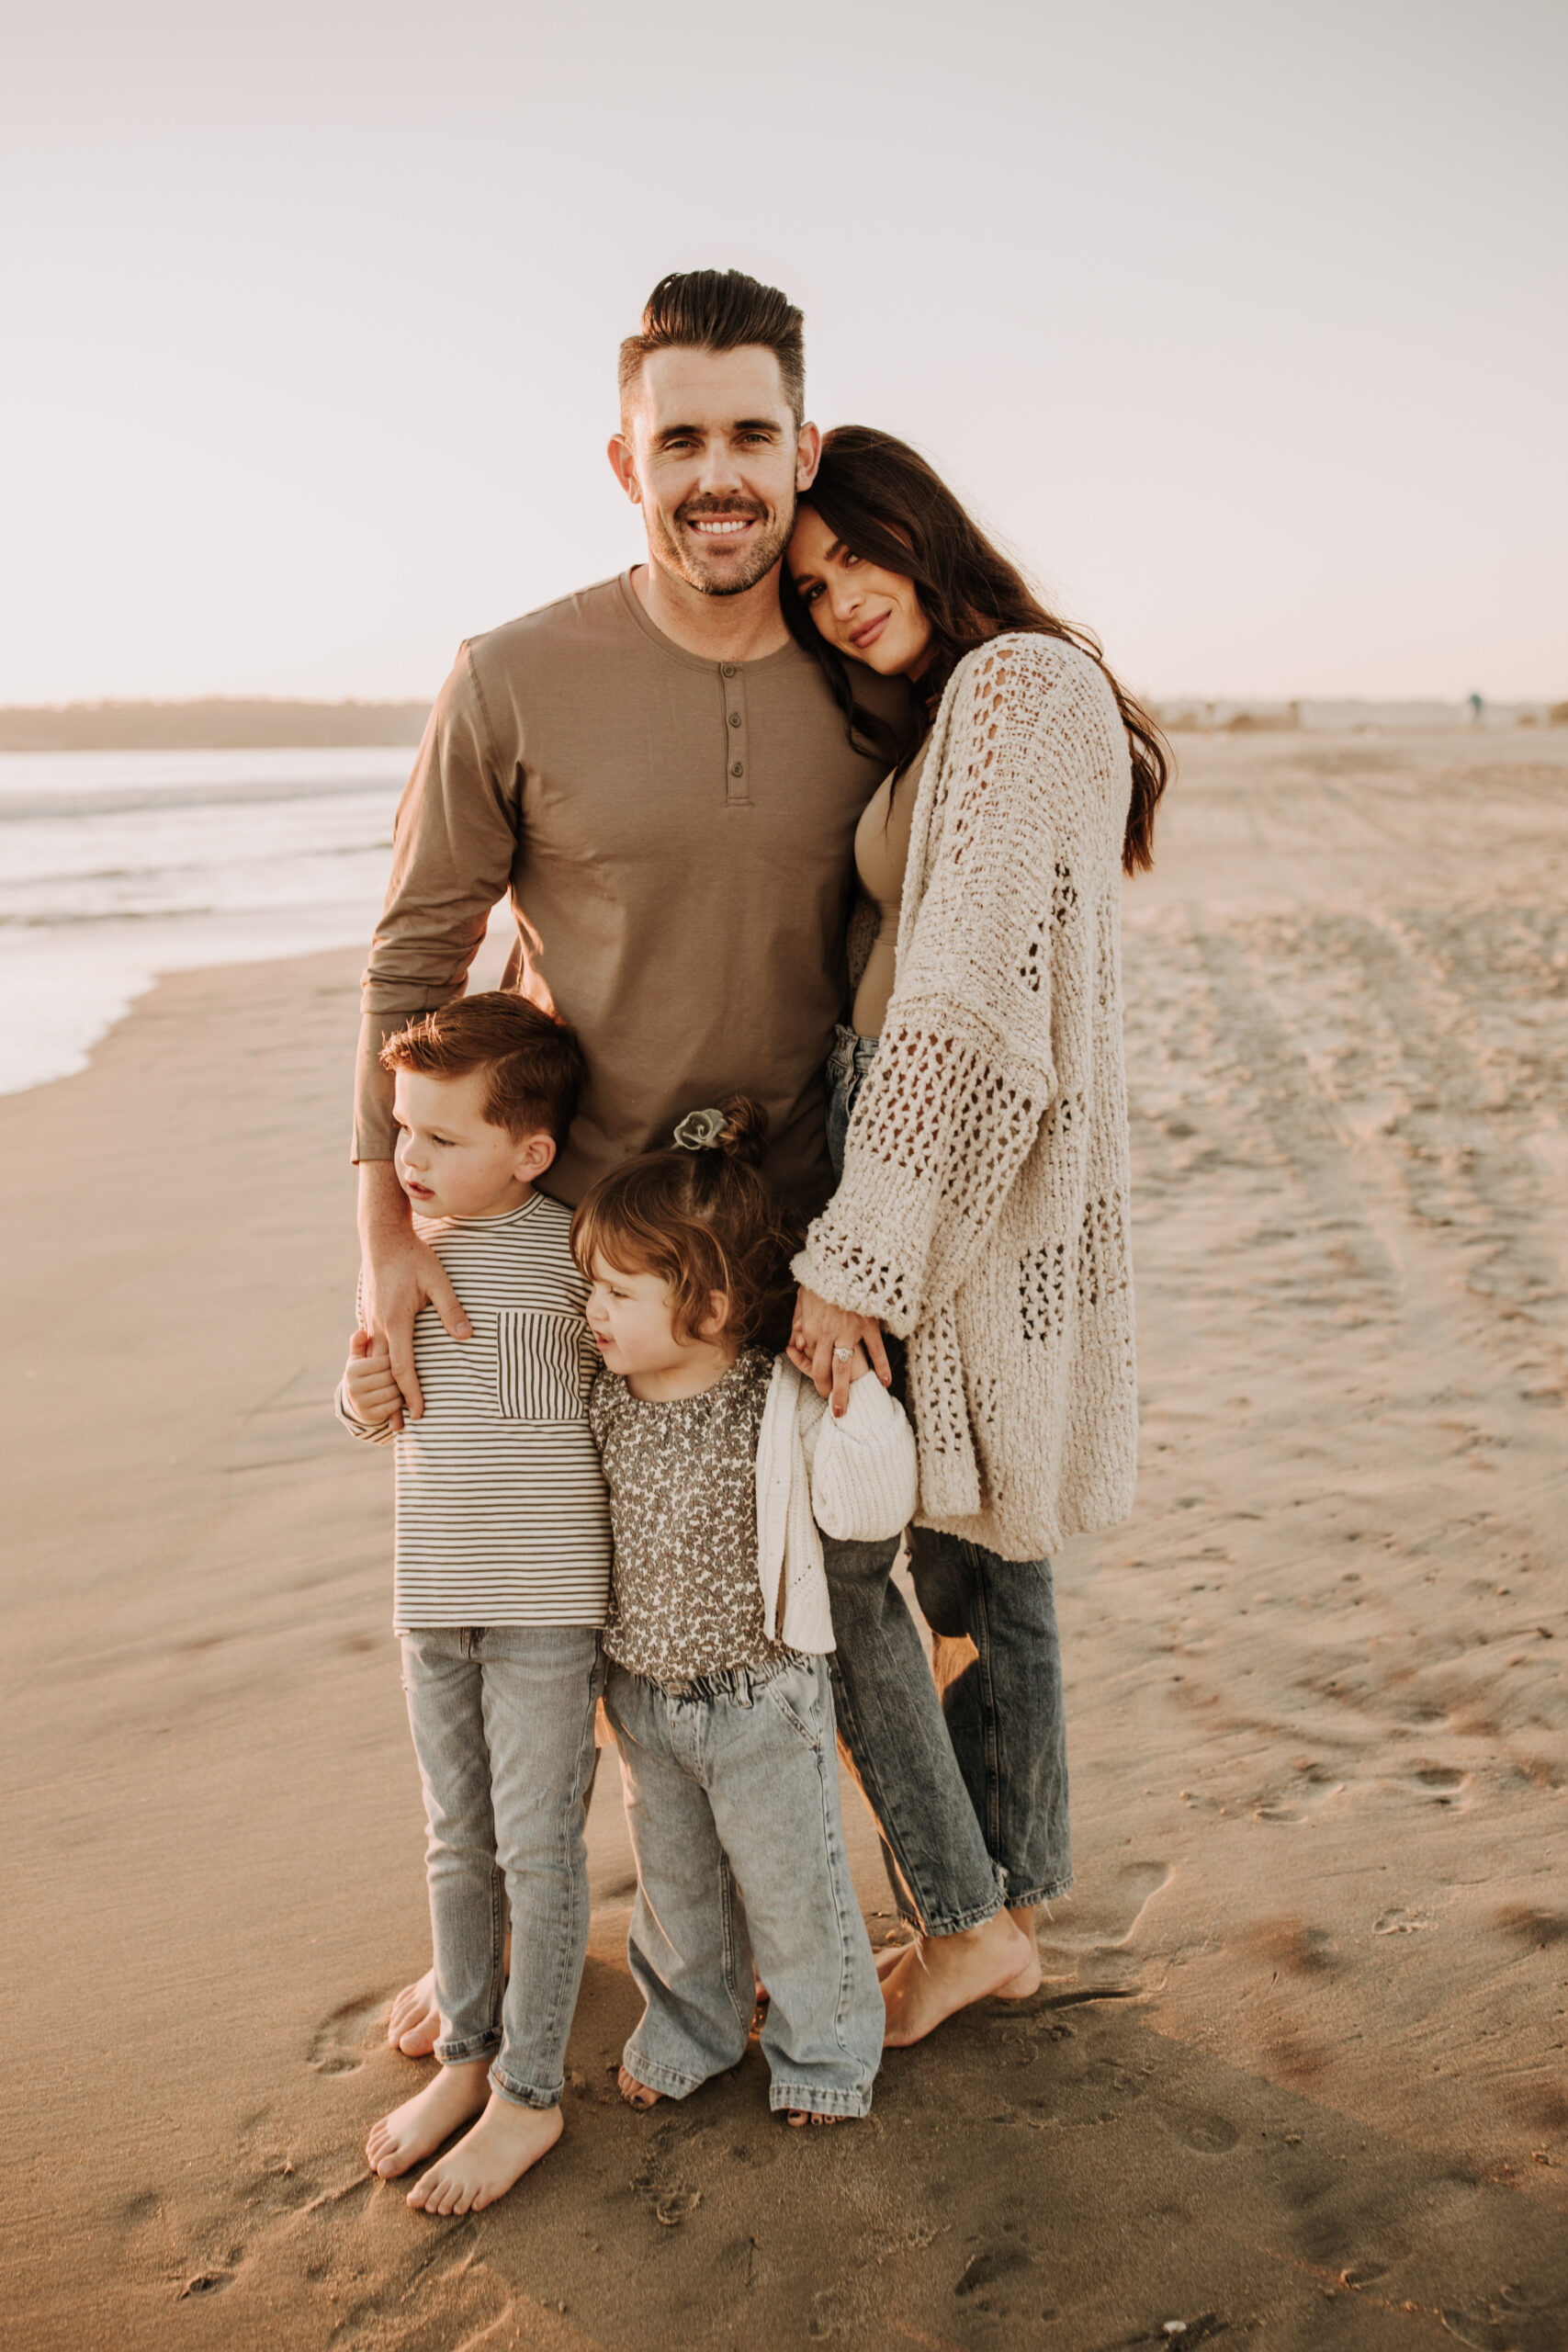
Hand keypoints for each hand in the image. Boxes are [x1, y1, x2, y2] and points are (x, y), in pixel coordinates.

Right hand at [343, 1328, 403, 1429]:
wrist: (356, 1397)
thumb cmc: (364, 1369)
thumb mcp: (360, 1355)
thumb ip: (360, 1342)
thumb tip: (361, 1332)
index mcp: (352, 1369)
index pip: (384, 1361)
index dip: (398, 1356)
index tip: (404, 1352)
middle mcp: (352, 1387)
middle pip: (390, 1377)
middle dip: (402, 1372)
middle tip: (410, 1367)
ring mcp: (360, 1403)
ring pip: (393, 1392)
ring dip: (403, 1387)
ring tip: (406, 1380)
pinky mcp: (368, 1415)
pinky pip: (393, 1406)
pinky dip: (400, 1400)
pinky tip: (400, 1394)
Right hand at [357, 1161, 471, 1424]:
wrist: (383, 1238)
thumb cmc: (413, 1257)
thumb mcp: (438, 1280)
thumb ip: (451, 1309)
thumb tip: (467, 1337)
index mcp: (395, 1321)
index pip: (402, 1367)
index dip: (411, 1393)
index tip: (419, 1414)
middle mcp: (378, 1326)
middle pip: (382, 1373)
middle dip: (389, 1401)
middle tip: (396, 1429)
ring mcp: (370, 1322)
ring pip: (373, 1363)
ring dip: (380, 1388)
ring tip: (386, 1411)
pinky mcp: (370, 1316)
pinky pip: (371, 1350)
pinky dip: (376, 1369)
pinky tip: (380, 1378)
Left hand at [789, 1285, 890, 1418]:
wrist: (844, 1261)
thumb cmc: (822, 1276)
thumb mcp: (802, 1296)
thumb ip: (799, 1320)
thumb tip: (797, 1340)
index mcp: (811, 1329)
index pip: (810, 1360)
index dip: (813, 1373)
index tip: (820, 1382)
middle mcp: (828, 1335)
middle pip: (823, 1372)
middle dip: (826, 1393)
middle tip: (833, 1409)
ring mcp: (850, 1332)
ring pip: (845, 1369)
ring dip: (843, 1393)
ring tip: (843, 1412)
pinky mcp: (869, 1326)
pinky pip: (876, 1351)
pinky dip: (881, 1368)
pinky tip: (884, 1383)